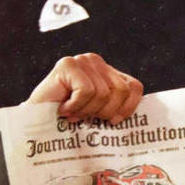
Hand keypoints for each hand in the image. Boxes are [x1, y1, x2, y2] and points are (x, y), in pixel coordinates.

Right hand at [25, 53, 142, 123]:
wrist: (37, 124)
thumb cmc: (70, 122)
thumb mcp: (101, 114)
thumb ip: (119, 108)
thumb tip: (147, 122)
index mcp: (108, 73)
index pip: (135, 87)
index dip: (128, 108)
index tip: (113, 121)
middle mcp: (96, 62)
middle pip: (120, 91)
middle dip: (104, 111)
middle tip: (86, 117)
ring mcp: (82, 61)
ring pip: (102, 93)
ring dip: (86, 111)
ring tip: (73, 113)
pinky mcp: (67, 65)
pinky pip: (86, 91)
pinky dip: (76, 106)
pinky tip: (64, 109)